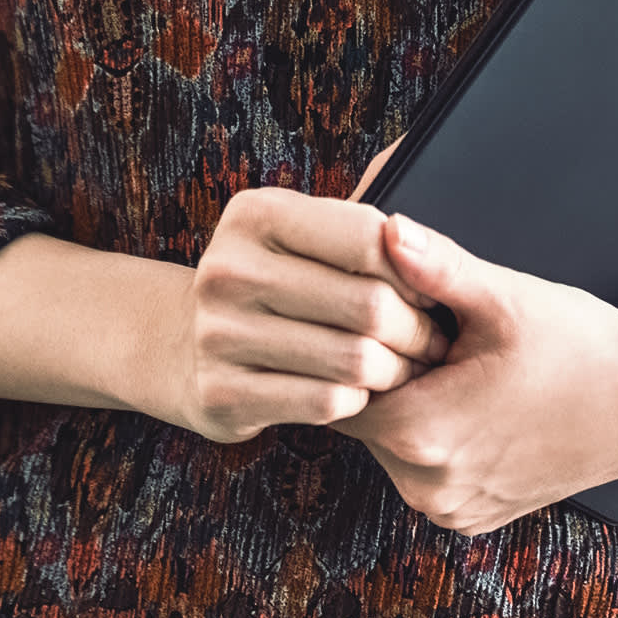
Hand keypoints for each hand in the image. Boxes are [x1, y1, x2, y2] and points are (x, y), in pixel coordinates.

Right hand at [167, 162, 447, 444]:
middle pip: (368, 305)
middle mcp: (228, 270)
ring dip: (395, 371)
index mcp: (255, 215)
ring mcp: (218, 335)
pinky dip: (357, 400)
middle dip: (416, 329)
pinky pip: (326, 402)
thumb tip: (417, 218)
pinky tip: (360, 391)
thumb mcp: (299, 233)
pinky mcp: (222, 394)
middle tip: (431, 341)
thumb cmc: (270, 285)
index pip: (370, 237)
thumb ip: (358, 223)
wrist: (186, 346)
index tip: (431, 289)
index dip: (416, 269)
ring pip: (354, 361)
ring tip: (404, 367)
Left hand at [344, 214, 617, 534]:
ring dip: (411, 410)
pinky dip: (438, 441)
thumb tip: (385, 228)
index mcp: (419, 432)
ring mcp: (450, 508)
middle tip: (434, 339)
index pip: (338, 387)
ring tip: (460, 370)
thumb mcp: (503, 298)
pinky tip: (477, 406)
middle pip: (364, 418)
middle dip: (386, 378)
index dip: (357, 346)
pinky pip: (427, 472)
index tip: (387, 319)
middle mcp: (425, 484)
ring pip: (393, 447)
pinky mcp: (472, 517)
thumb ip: (435, 265)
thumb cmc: (581, 348)